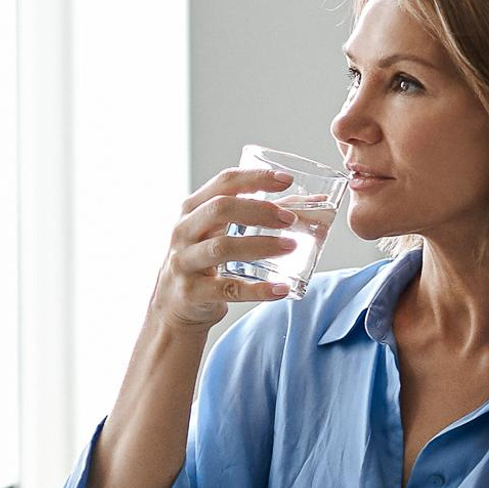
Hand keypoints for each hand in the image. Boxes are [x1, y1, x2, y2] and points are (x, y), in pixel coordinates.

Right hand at [152, 166, 302, 333]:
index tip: (286, 181)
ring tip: (291, 247)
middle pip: (221, 209)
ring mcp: (184, 262)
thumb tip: (314, 203)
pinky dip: (258, 290)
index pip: (224, 182)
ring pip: (223, 248)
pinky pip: (228, 290)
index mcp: (193, 208)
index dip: (256, 178)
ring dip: (261, 245)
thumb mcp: (224, 234)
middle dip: (259, 211)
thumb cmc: (205, 263)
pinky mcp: (191, 293)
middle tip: (290, 219)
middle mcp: (184, 231)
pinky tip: (282, 289)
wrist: (174, 308)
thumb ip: (262, 217)